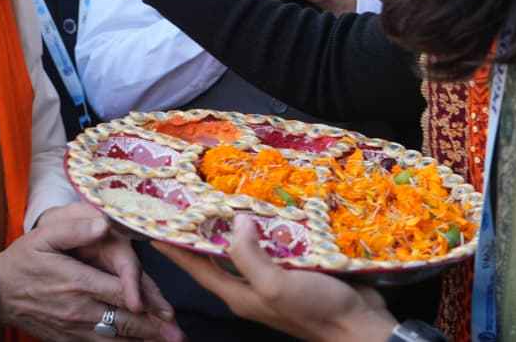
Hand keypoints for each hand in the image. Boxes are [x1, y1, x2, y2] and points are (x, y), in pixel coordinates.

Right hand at [0, 203, 182, 340]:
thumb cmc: (23, 261)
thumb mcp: (43, 236)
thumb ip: (74, 228)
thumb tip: (103, 224)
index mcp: (77, 282)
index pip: (118, 293)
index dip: (145, 302)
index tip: (167, 311)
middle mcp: (78, 309)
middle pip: (123, 322)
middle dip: (152, 330)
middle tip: (177, 336)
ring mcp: (72, 328)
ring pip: (113, 339)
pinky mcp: (66, 339)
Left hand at [154, 215, 396, 341]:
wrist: (360, 325)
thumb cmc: (315, 310)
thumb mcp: (274, 286)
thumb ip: (248, 256)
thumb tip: (236, 221)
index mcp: (239, 292)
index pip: (197, 267)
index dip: (175, 247)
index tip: (154, 224)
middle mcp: (253, 283)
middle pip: (220, 252)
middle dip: (204, 227)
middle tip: (190, 196)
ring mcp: (276, 274)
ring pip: (250, 243)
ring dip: (240, 219)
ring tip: (226, 190)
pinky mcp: (299, 264)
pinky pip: (278, 239)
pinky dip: (271, 221)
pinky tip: (270, 201)